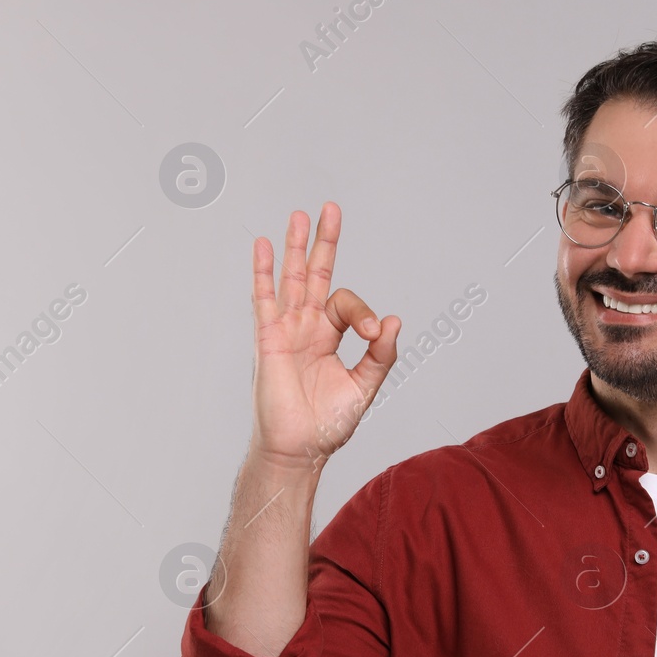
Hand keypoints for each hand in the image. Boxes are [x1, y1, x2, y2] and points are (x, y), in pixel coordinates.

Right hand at [249, 202, 400, 470]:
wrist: (299, 447)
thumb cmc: (327, 423)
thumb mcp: (364, 386)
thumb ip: (381, 354)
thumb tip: (392, 320)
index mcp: (329, 337)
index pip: (346, 304)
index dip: (362, 312)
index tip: (371, 331)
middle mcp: (307, 328)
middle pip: (316, 274)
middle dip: (324, 242)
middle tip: (331, 209)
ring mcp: (286, 330)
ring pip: (291, 279)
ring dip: (296, 247)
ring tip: (300, 215)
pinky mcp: (268, 339)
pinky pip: (264, 299)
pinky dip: (264, 272)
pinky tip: (265, 246)